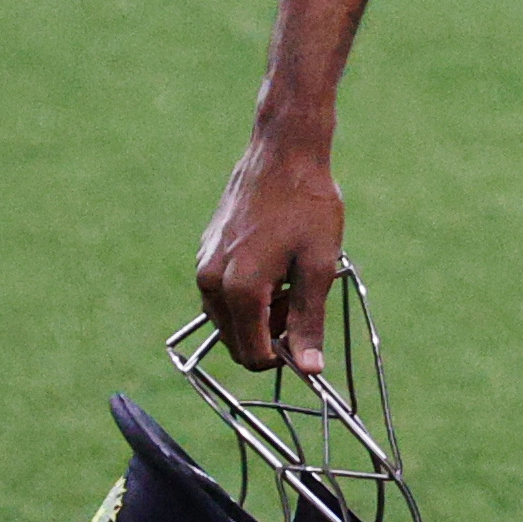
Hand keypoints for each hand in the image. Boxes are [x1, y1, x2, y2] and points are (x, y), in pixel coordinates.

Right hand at [194, 123, 345, 376]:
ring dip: (257, 315)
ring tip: (289, 280)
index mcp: (239, 289)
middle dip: (268, 335)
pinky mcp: (206, 249)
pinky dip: (245, 293)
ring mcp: (204, 263)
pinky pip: (221, 292)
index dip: (282, 358)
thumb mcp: (318, 266)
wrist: (284, 151)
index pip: (252, 355)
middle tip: (299, 302)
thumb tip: (310, 370)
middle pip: (236, 340)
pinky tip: (273, 263)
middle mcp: (211, 280)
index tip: (306, 338)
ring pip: (227, 318)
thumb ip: (309, 322)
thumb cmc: (307, 205)